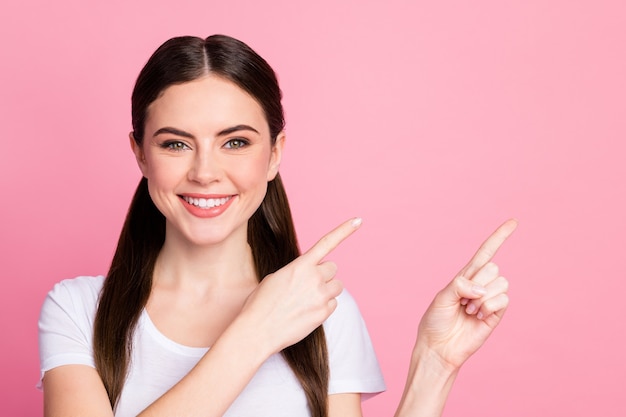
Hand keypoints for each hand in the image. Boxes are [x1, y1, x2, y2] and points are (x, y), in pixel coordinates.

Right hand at [241, 217, 361, 353]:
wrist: (258, 330)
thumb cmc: (261, 303)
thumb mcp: (276, 278)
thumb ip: (297, 272)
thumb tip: (307, 277)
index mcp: (301, 265)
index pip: (327, 243)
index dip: (344, 230)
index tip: (358, 220)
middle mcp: (314, 278)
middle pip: (333, 269)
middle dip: (324, 275)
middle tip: (308, 285)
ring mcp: (321, 296)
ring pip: (337, 286)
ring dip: (326, 290)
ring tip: (307, 299)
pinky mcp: (324, 313)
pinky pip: (333, 304)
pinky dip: (323, 306)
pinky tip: (306, 312)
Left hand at [416, 219, 517, 370]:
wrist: (439, 347)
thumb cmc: (436, 321)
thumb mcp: (441, 297)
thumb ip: (459, 285)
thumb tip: (481, 289)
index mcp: (465, 276)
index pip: (486, 252)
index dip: (499, 237)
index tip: (514, 221)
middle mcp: (480, 284)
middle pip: (493, 268)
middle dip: (477, 283)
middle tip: (462, 301)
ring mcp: (490, 299)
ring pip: (500, 283)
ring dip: (481, 298)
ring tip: (468, 310)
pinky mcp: (496, 314)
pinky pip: (503, 300)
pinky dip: (488, 307)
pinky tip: (478, 317)